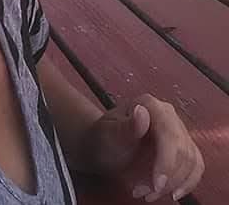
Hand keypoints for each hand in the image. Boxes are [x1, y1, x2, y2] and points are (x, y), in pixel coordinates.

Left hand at [82, 93, 204, 201]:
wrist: (104, 146)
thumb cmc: (104, 137)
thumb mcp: (109, 134)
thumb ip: (127, 126)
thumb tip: (142, 111)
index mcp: (150, 105)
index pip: (169, 135)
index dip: (166, 162)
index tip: (156, 185)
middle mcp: (168, 114)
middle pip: (182, 151)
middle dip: (166, 178)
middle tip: (142, 192)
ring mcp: (177, 130)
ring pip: (190, 161)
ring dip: (173, 184)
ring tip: (148, 194)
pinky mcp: (182, 146)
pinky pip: (195, 165)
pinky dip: (187, 183)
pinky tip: (173, 194)